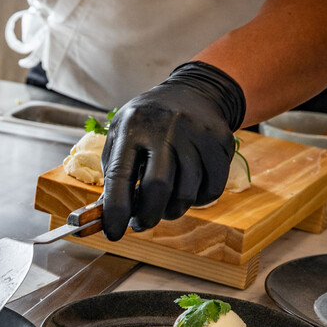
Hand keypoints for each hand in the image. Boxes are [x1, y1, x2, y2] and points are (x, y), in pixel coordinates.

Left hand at [101, 61, 245, 239]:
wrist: (193, 93)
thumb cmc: (148, 121)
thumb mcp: (122, 133)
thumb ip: (113, 171)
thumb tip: (106, 214)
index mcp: (133, 126)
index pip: (121, 175)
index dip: (115, 210)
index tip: (113, 233)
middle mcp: (165, 127)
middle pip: (158, 187)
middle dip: (147, 216)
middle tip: (140, 224)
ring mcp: (196, 134)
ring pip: (186, 193)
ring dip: (171, 211)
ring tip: (162, 204)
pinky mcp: (220, 143)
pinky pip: (211, 190)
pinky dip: (197, 201)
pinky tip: (186, 191)